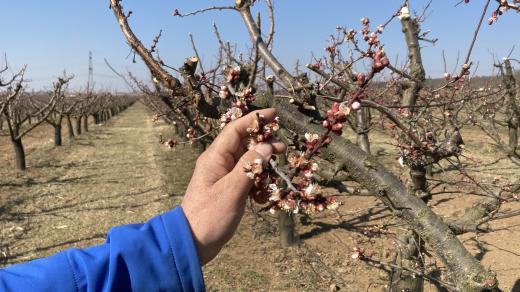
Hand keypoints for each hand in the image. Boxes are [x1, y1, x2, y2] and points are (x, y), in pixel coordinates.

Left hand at [181, 108, 285, 265]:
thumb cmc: (209, 216)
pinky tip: (264, 197)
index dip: (254, 119)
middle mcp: (219, 163)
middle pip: (244, 144)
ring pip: (248, 162)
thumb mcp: (232, 190)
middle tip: (283, 148)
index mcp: (215, 157)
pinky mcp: (228, 191)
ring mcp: (223, 177)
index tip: (274, 114)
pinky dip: (257, 185)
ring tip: (276, 174)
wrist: (193, 243)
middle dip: (264, 145)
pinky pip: (246, 179)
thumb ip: (250, 166)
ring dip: (262, 168)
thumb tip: (267, 146)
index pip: (235, 129)